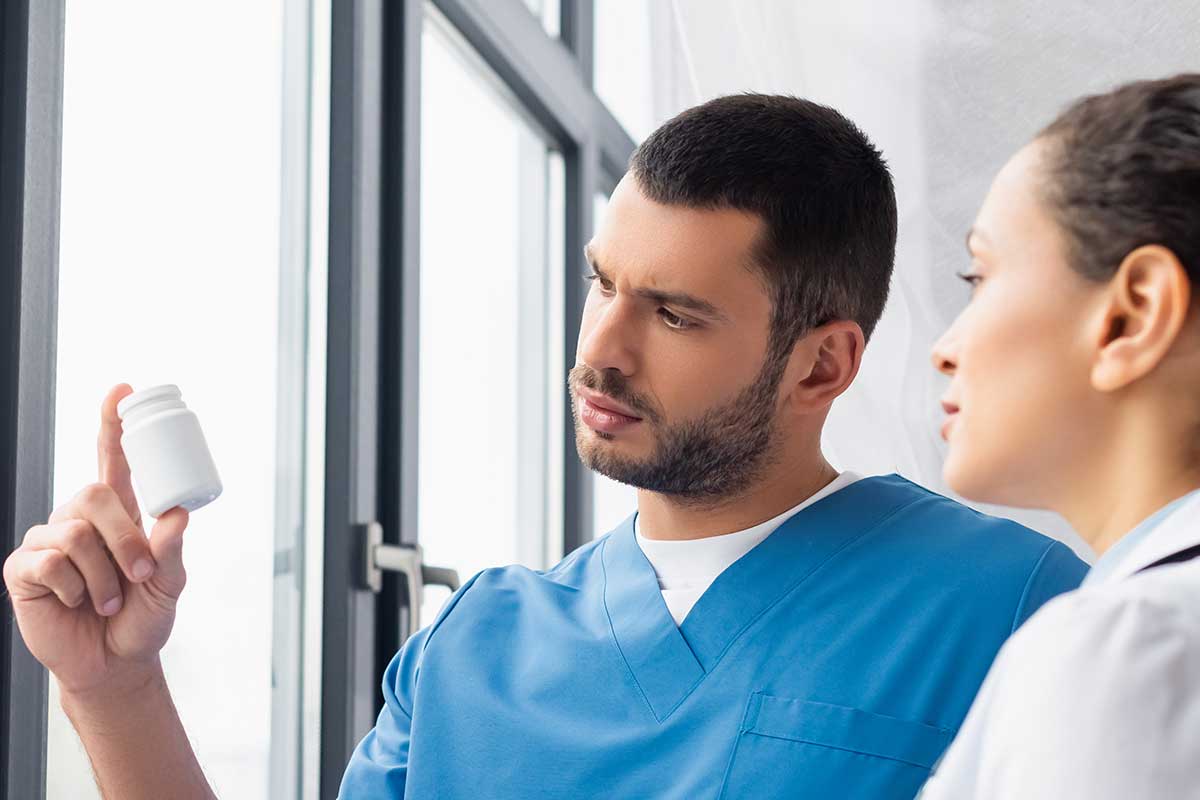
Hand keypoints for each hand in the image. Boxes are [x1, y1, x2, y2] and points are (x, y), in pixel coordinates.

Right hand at [3, 383, 190, 696]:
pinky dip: (73, 588)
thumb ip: (172, 550)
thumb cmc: (143, 618)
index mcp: (117, 514)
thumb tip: (177, 514)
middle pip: (92, 493)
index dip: (113, 424)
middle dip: (123, 536)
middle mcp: (79, 519)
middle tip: (140, 574)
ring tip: (110, 601)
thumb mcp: (169, 585)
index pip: (112, 458)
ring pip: (74, 533)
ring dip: (102, 575)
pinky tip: (75, 603)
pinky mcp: (24, 570)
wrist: (115, 664)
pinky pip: (49, 562)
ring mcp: (48, 542)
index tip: (122, 390)